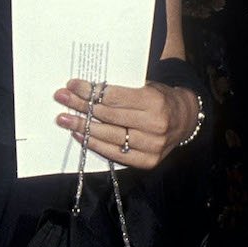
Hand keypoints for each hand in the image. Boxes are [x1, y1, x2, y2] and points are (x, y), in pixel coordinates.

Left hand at [53, 79, 197, 169]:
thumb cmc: (159, 98)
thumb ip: (121, 88)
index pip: (113, 96)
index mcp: (154, 100)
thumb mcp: (146, 85)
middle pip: (108, 116)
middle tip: (61, 99)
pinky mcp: (148, 161)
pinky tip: (79, 136)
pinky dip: (94, 144)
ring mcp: (152, 146)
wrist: (186, 120)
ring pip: (109, 136)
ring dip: (82, 127)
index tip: (72, 85)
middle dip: (81, 106)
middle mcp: (154, 124)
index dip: (90, 91)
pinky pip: (115, 154)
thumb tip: (85, 87)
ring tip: (64, 119)